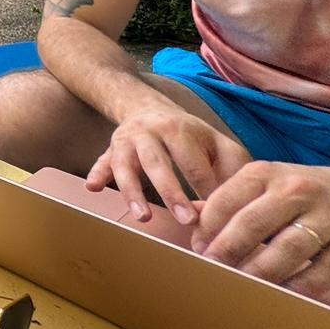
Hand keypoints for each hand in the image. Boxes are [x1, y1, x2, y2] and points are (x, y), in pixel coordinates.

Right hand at [87, 106, 250, 224]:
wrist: (147, 107)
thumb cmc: (190, 136)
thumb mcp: (217, 141)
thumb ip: (233, 168)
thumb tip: (237, 201)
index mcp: (181, 129)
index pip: (195, 165)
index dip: (207, 191)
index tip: (216, 218)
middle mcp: (151, 131)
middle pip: (159, 162)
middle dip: (172, 192)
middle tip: (187, 221)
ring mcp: (127, 140)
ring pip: (126, 164)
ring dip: (132, 191)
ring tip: (142, 217)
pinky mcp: (111, 149)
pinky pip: (102, 161)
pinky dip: (97, 173)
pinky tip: (92, 188)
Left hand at [191, 161, 329, 295]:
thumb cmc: (311, 193)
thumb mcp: (271, 183)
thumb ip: (232, 197)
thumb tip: (191, 212)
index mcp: (270, 174)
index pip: (228, 198)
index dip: (207, 227)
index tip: (197, 248)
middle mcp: (299, 191)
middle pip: (254, 224)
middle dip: (227, 250)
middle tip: (212, 271)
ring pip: (288, 249)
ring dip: (260, 272)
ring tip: (242, 286)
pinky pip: (324, 272)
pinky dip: (301, 287)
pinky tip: (284, 294)